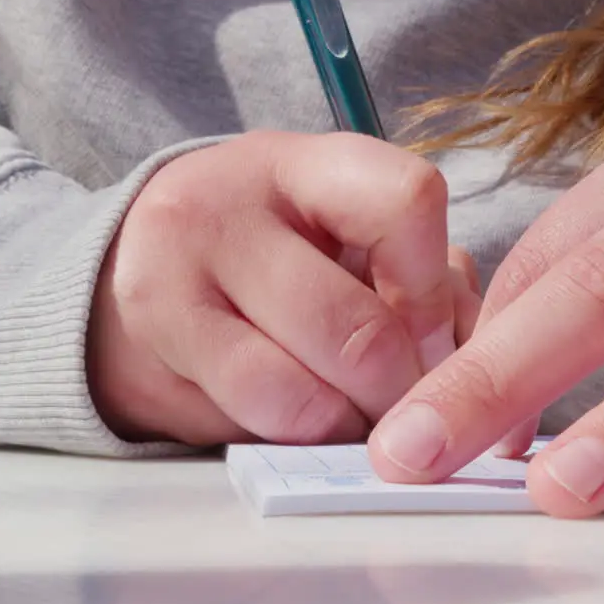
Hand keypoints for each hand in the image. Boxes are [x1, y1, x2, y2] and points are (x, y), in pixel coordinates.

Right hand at [88, 130, 480, 445]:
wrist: (128, 275)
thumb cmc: (264, 262)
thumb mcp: (340, 243)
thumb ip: (418, 285)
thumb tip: (474, 358)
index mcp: (307, 165)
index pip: (409, 201)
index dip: (437, 293)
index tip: (435, 340)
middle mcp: (234, 201)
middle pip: (361, 327)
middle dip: (403, 392)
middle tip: (407, 410)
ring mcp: (180, 266)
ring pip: (309, 389)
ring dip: (352, 425)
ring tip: (355, 418)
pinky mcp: (158, 335)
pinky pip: (261, 416)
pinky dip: (304, 437)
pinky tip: (305, 425)